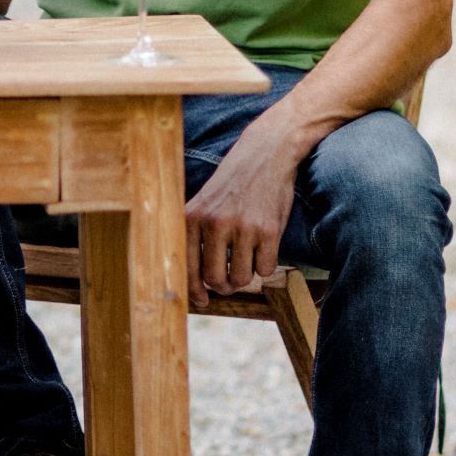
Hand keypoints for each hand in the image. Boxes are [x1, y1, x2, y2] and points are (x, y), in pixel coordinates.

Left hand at [182, 128, 299, 302]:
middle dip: (224, 286)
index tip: (202, 301)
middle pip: (215, 279)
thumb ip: (196, 236)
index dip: (194, 291)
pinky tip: (265, 249)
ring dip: (246, 276)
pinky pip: (265, 270)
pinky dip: (266, 266)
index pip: (187, 268)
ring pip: (241, 278)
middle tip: (231, 280)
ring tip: (248, 259)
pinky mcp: (268, 230)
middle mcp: (215, 223)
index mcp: (193, 218)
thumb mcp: (204, 203)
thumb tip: (193, 283)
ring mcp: (242, 227)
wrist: (266, 154)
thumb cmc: (234, 184)